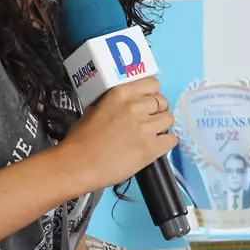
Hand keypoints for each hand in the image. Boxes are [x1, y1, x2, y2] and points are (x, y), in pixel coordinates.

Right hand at [61, 77, 177, 190]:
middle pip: (162, 102)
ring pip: (169, 119)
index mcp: (121, 93)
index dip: (151, 95)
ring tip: (149, 135)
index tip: (146, 104)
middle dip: (156, 111)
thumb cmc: (81, 138)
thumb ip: (115, 102)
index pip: (153, 83)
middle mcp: (136, 106)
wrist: (77, 165)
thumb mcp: (95, 108)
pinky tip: (154, 147)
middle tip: (145, 122)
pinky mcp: (151, 148)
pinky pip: (172, 139)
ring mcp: (145, 127)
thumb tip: (129, 101)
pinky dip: (165, 143)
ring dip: (161, 127)